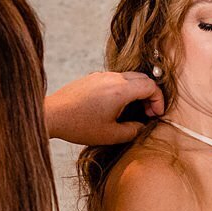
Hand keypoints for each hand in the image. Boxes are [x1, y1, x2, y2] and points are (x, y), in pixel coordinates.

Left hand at [45, 70, 165, 145]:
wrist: (53, 114)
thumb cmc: (80, 126)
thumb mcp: (111, 135)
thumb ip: (133, 130)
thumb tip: (143, 126)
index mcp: (120, 90)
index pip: (151, 86)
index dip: (159, 101)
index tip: (156, 115)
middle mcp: (113, 77)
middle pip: (143, 78)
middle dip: (151, 95)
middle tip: (148, 113)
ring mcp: (102, 75)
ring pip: (130, 77)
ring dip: (137, 92)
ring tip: (133, 111)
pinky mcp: (93, 77)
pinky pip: (116, 78)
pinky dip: (125, 89)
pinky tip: (117, 106)